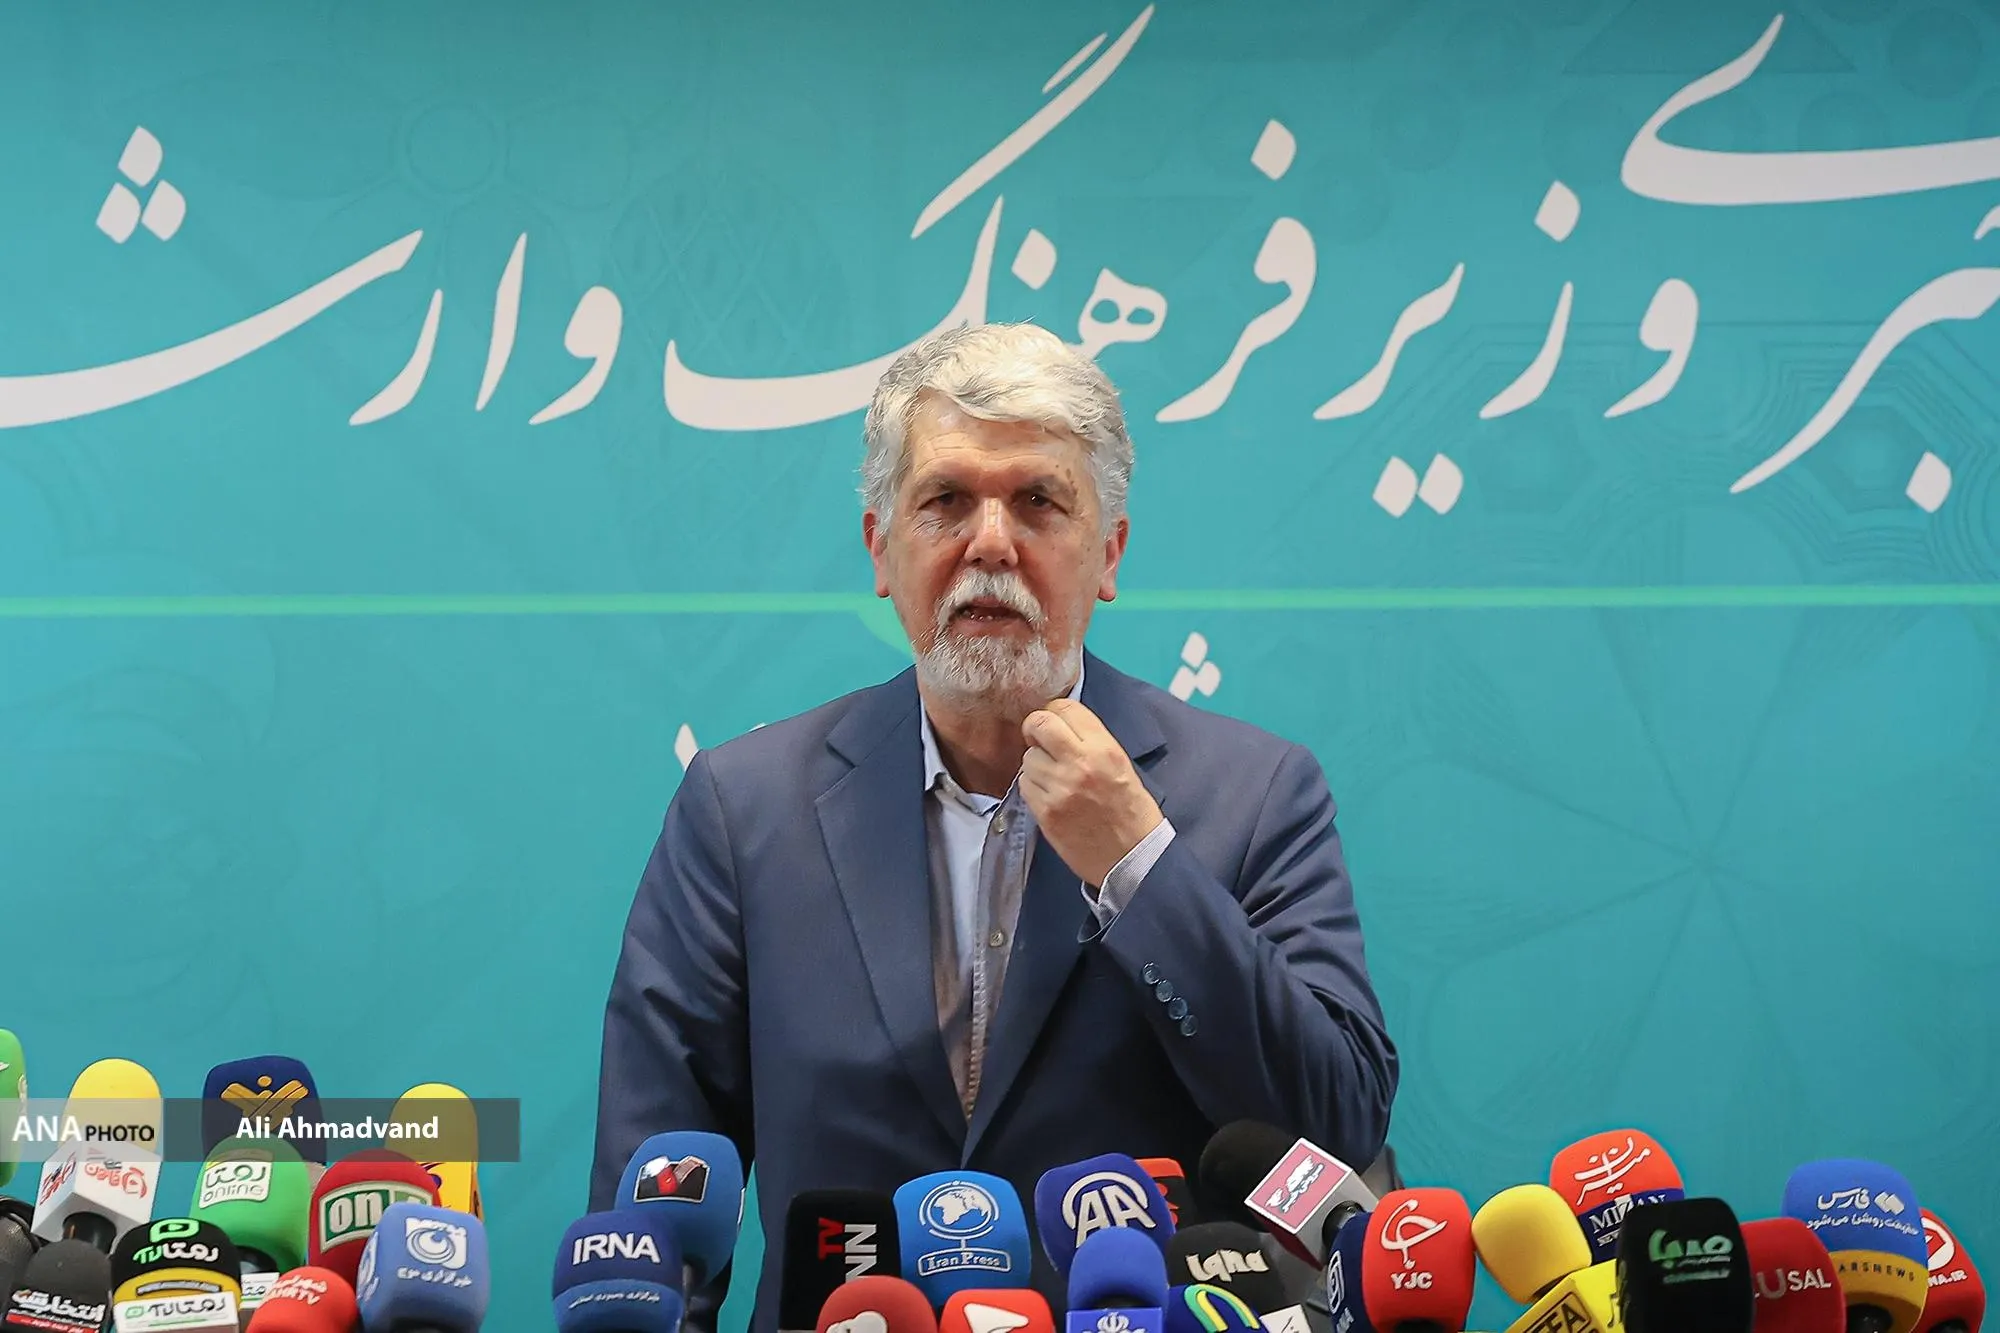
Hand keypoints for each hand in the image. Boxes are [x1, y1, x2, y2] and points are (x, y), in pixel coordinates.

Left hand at [1019, 698, 1163, 888]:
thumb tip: (1059, 725)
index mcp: (1105, 749)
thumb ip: (1091, 741)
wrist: (1131, 857)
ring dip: (1036, 763)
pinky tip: (1050, 796)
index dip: (1055, 712)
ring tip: (1053, 777)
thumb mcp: (1120, 765)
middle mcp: (1080, 764)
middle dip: (1035, 728)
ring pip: (1028, 757)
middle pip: (1039, 724)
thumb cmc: (1130, 811)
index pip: (1066, 708)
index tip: (1054, 722)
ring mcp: (1059, 789)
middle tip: (1038, 738)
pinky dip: (1033, 787)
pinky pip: (1025, 785)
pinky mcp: (1045, 812)